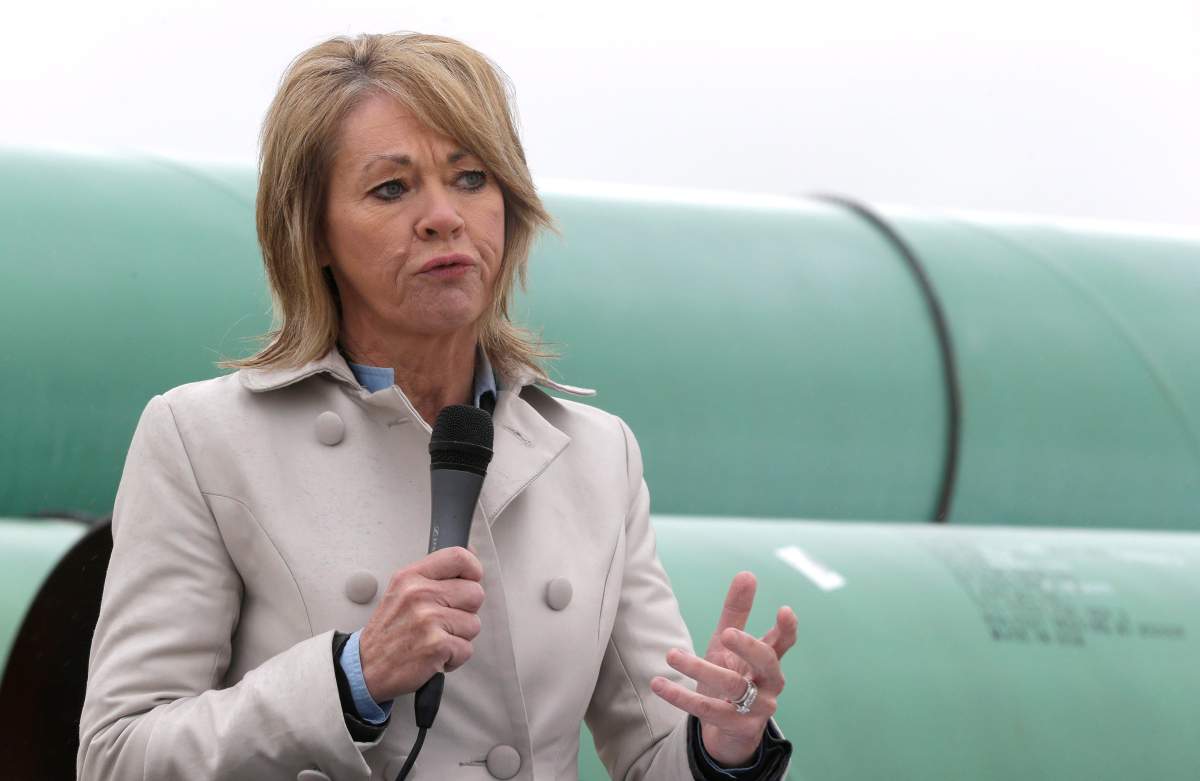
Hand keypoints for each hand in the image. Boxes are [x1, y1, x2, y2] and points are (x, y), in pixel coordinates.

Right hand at [358, 546, 485, 701]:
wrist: (366, 668)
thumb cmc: (388, 632)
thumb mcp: (401, 591)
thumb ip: (433, 575)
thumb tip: (469, 556)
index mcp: (411, 577)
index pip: (458, 557)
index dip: (473, 569)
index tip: (471, 580)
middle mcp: (419, 594)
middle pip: (475, 593)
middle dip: (466, 611)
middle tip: (443, 621)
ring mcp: (428, 619)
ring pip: (474, 623)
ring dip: (459, 637)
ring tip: (435, 639)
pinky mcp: (436, 645)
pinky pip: (467, 649)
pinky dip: (454, 658)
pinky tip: (434, 655)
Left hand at [650, 571, 796, 767]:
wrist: (728, 731)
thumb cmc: (732, 678)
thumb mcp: (728, 645)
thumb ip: (737, 612)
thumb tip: (747, 573)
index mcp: (768, 660)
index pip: (783, 641)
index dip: (787, 628)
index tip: (784, 610)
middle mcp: (769, 684)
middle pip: (766, 663)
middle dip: (748, 647)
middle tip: (727, 633)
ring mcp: (758, 708)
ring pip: (733, 687)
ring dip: (701, 669)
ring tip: (672, 654)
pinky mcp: (738, 728)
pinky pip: (709, 710)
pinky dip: (682, 697)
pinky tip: (659, 684)